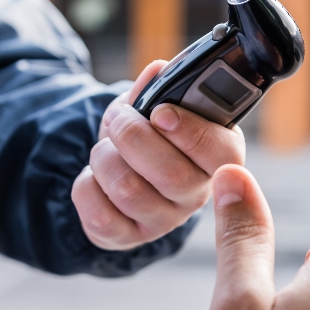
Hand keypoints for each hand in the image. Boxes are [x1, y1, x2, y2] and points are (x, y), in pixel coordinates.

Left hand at [71, 60, 245, 249]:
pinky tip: (94, 178)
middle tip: (119, 120)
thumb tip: (157, 71)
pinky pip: (100, 215)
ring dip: (104, 158)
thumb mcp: (153, 107)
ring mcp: (164, 221)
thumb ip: (157, 89)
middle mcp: (196, 194)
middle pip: (171, 174)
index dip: (190, 132)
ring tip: (105, 149)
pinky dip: (86, 187)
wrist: (118, 171)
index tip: (160, 113)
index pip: (223, 154)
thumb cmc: (147, 136)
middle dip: (132, 137)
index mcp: (217, 157)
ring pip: (129, 190)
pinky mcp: (129, 238)